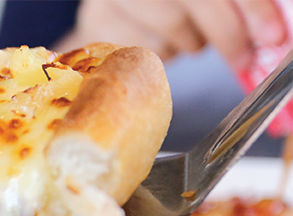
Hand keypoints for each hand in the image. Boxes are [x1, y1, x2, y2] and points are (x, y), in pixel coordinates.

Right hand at [55, 0, 287, 69]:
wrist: (119, 5)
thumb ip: (235, 2)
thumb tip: (271, 29)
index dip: (251, 7)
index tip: (272, 36)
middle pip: (196, 2)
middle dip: (227, 36)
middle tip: (243, 57)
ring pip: (171, 29)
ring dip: (190, 42)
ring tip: (187, 34)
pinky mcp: (97, 18)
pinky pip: (143, 49)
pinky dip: (159, 52)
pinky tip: (157, 38)